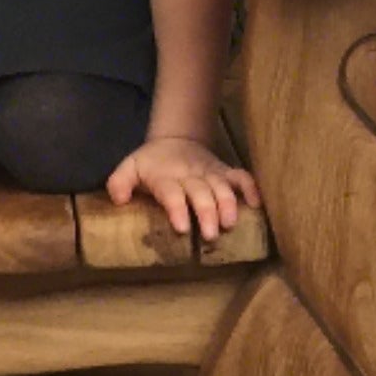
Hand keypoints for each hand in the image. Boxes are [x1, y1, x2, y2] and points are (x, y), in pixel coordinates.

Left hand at [103, 135, 259, 244]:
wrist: (175, 140)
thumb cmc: (151, 164)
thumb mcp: (129, 168)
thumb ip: (119, 183)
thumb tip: (119, 200)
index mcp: (165, 177)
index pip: (171, 192)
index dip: (177, 208)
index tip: (182, 228)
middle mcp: (190, 175)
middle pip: (201, 192)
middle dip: (206, 212)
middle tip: (210, 235)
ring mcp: (210, 173)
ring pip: (222, 187)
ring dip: (228, 204)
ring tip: (230, 225)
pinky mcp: (225, 172)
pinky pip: (241, 176)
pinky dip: (250, 188)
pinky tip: (256, 205)